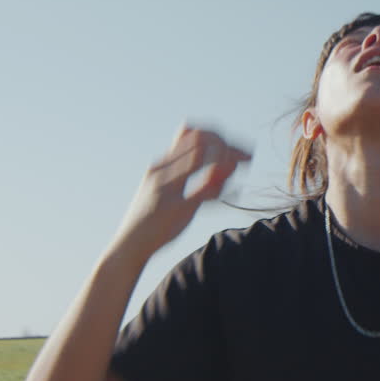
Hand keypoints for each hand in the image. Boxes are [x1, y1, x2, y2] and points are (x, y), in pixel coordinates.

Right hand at [110, 124, 251, 261]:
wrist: (129, 246)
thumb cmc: (155, 221)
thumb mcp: (177, 193)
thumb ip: (198, 179)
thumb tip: (227, 165)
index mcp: (162, 165)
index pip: (193, 134)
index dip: (220, 136)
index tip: (240, 148)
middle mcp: (161, 170)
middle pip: (200, 140)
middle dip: (229, 145)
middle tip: (250, 154)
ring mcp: (166, 187)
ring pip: (201, 157)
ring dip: (226, 159)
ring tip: (244, 164)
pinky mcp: (175, 208)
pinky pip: (203, 189)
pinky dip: (220, 184)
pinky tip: (231, 188)